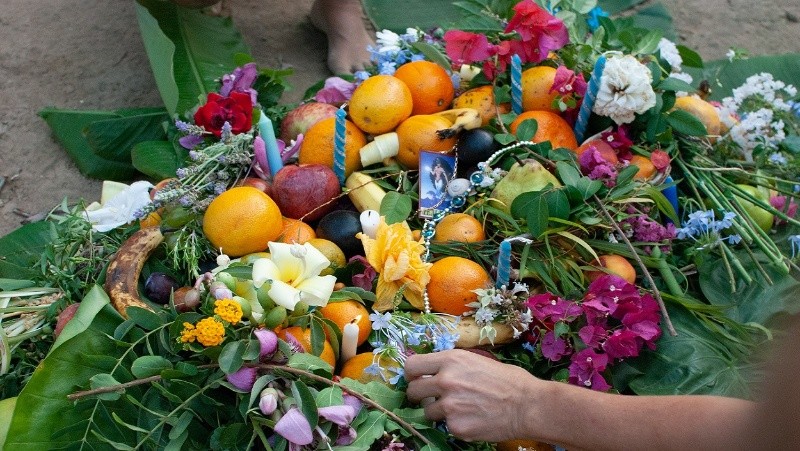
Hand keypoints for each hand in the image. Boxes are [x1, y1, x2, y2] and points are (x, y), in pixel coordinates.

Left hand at [404, 349, 542, 441]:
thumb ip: (453, 365)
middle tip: (432, 398)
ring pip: (426, 412)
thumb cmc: (508, 380)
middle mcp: (446, 381)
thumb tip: (434, 370)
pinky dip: (455, 424)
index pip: (412, 366)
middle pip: (412, 391)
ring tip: (460, 409)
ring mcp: (449, 406)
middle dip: (419, 395)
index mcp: (451, 360)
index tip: (416, 379)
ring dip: (438, 412)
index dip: (411, 375)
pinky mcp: (456, 427)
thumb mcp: (477, 360)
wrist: (528, 405)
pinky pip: (445, 426)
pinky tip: (472, 418)